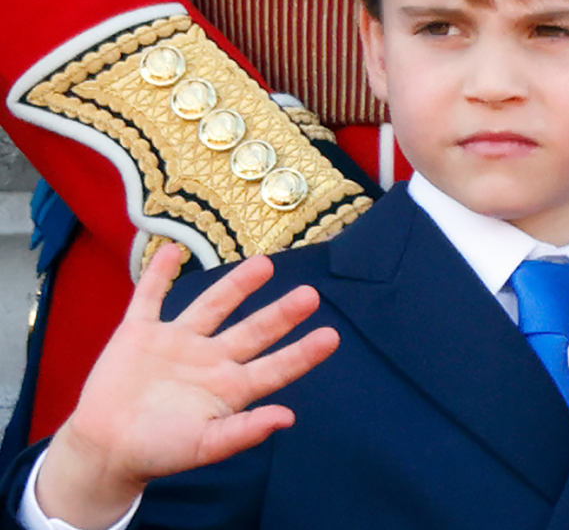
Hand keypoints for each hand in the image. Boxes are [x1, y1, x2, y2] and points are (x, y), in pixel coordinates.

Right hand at [36, 247, 339, 529]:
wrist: (103, 449)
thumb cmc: (157, 451)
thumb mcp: (203, 446)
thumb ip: (243, 432)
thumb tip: (288, 418)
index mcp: (229, 388)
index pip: (274, 367)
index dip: (302, 353)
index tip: (332, 336)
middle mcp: (210, 359)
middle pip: (252, 331)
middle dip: (280, 314)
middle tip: (310, 295)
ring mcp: (176, 342)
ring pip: (212, 306)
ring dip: (236, 285)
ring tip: (264, 264)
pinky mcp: (139, 334)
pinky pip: (150, 298)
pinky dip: (158, 275)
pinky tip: (172, 250)